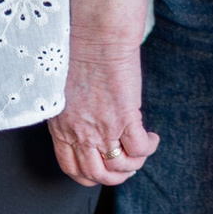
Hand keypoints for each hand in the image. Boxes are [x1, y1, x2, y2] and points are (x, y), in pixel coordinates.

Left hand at [48, 37, 160, 187]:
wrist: (96, 37)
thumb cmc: (79, 53)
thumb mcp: (63, 92)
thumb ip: (71, 113)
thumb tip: (86, 122)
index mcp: (62, 128)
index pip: (72, 168)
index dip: (89, 176)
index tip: (101, 169)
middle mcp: (80, 133)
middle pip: (97, 175)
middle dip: (114, 176)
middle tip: (125, 165)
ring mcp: (102, 128)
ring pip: (119, 167)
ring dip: (134, 165)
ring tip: (140, 151)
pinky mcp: (125, 117)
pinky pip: (140, 148)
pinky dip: (148, 147)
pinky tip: (151, 137)